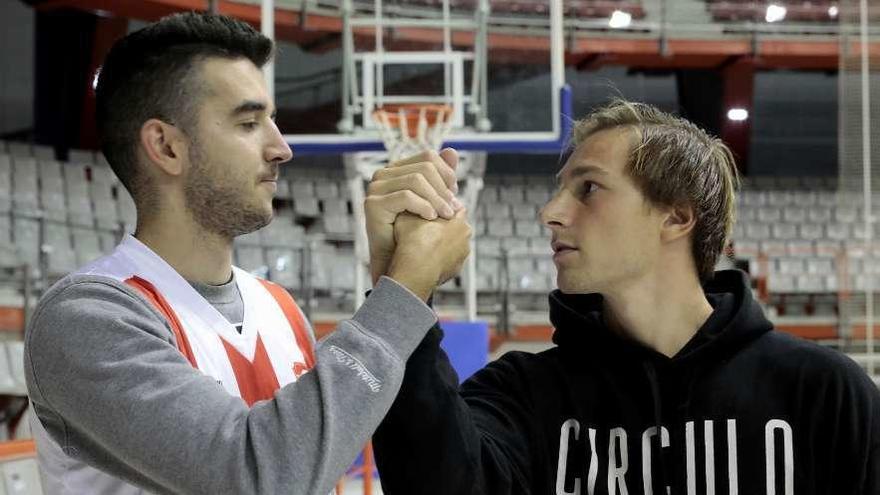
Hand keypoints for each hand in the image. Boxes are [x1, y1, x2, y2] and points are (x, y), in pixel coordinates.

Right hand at [364, 148, 462, 283]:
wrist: (396, 261)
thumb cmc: (413, 233)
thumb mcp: (431, 200)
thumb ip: (440, 177)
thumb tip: (452, 151)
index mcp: (396, 170)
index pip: (428, 157)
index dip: (446, 173)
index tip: (454, 193)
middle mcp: (382, 175)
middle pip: (424, 168)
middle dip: (443, 189)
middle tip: (453, 209)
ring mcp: (375, 188)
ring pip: (416, 180)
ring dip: (437, 199)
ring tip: (446, 216)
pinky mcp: (373, 204)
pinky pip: (406, 196)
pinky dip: (423, 206)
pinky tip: (431, 217)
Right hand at [386, 209, 471, 300]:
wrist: (414, 271)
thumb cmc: (414, 242)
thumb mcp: (408, 216)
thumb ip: (415, 207)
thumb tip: (410, 204)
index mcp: (459, 221)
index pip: (455, 207)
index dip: (441, 206)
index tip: (431, 210)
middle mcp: (465, 238)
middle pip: (456, 226)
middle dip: (444, 226)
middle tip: (426, 226)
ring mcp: (462, 256)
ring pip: (453, 244)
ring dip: (443, 243)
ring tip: (425, 244)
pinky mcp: (456, 270)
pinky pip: (449, 260)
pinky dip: (441, 258)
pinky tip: (426, 257)